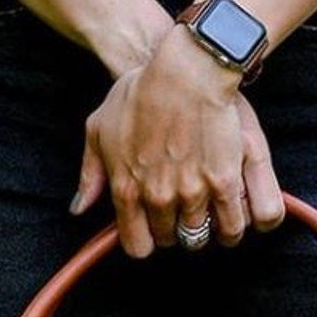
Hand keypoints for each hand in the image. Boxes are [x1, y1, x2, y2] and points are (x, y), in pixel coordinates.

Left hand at [71, 25, 284, 256]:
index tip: (153, 226)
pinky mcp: (224, 184)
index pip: (137, 245)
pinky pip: (234, 225)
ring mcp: (192, 194)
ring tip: (211, 209)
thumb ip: (91, 174)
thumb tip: (80, 208)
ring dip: (208, 227)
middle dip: (176, 229)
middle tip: (182, 207)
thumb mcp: (99, 128)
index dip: (146, 239)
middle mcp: (158, 198)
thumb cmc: (141, 93)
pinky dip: (236, 223)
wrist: (184, 71)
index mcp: (126, 190)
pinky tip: (234, 211)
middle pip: (171, 241)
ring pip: (203, 236)